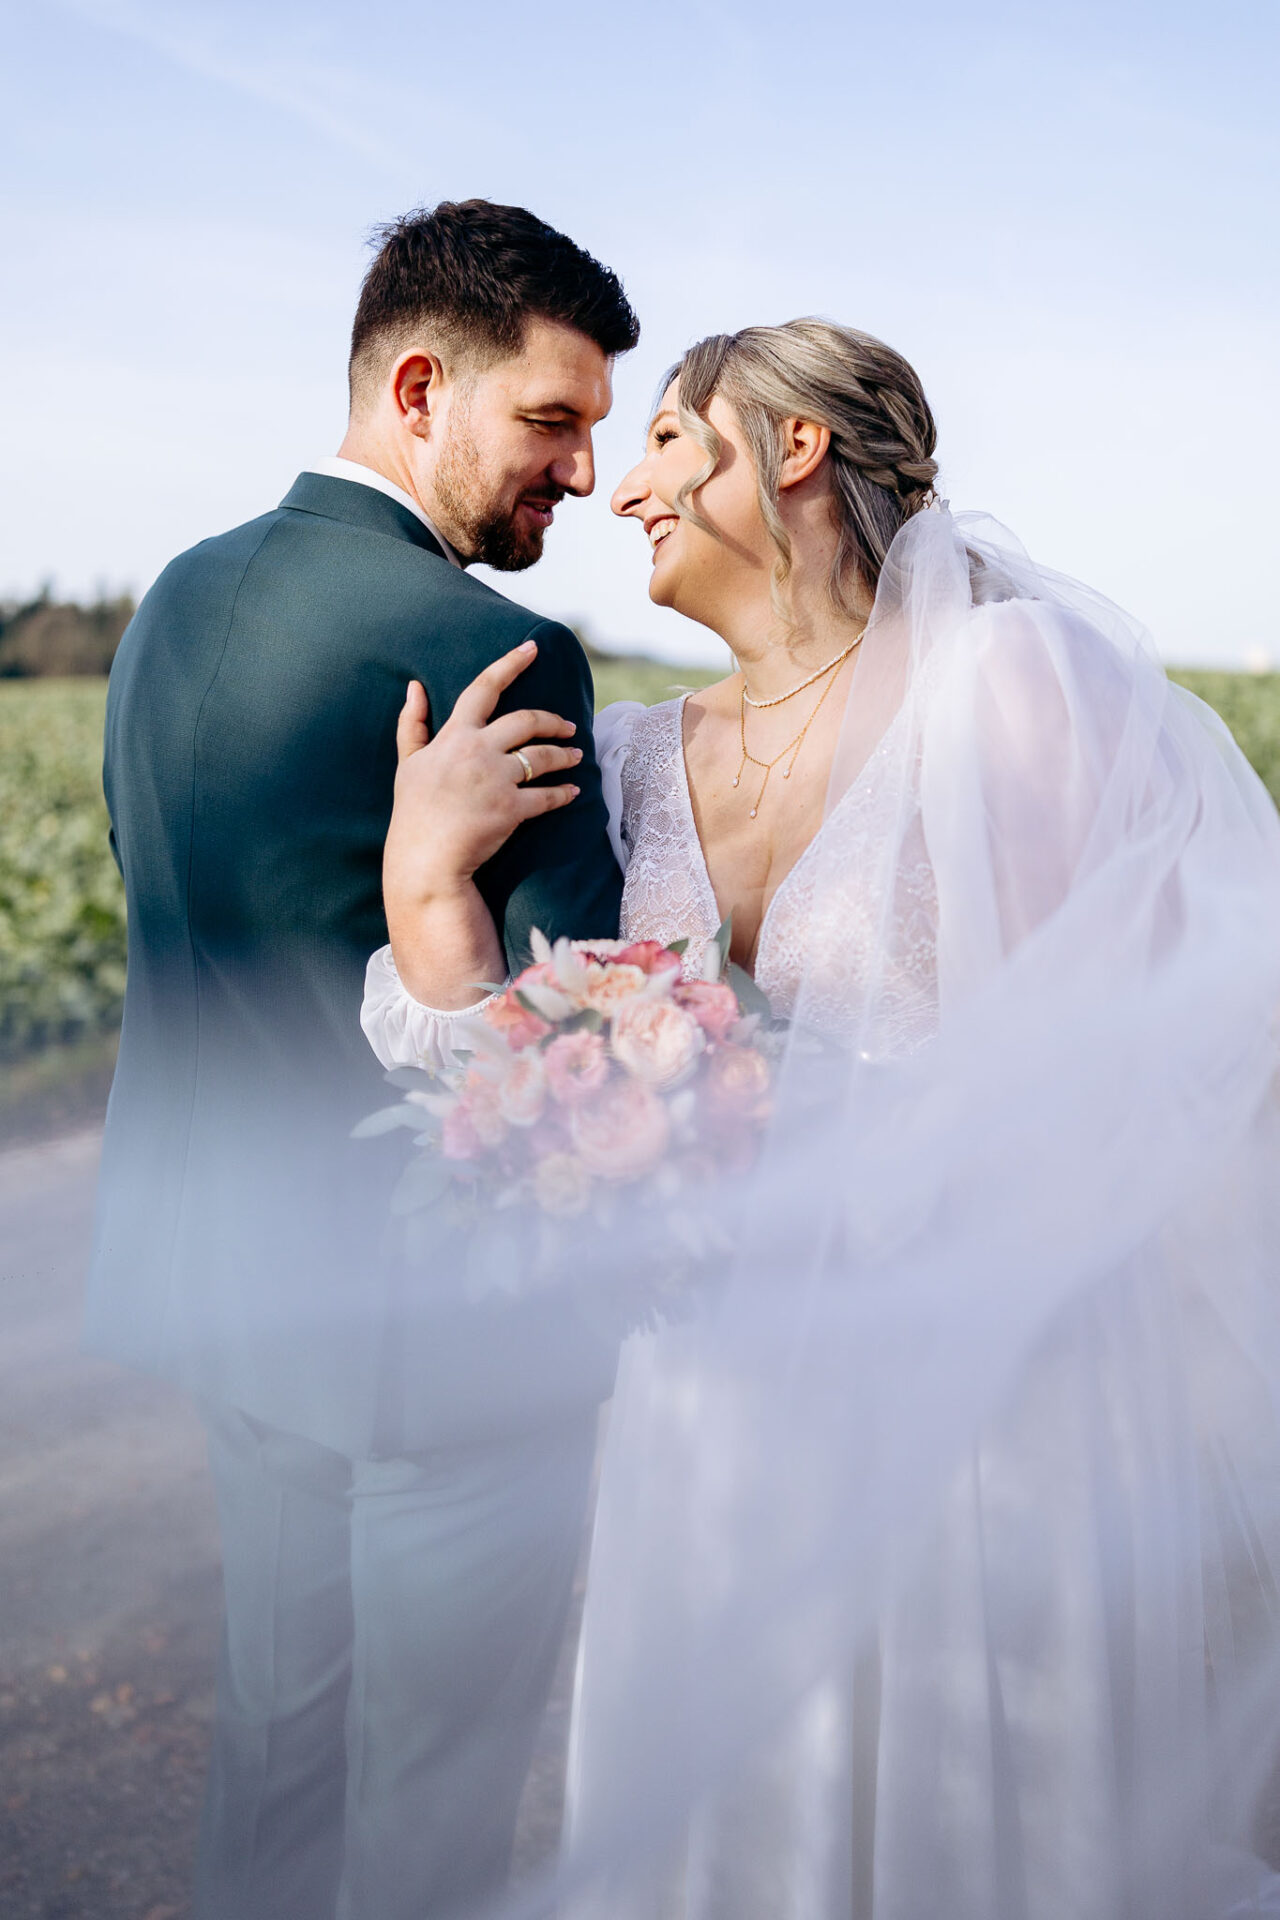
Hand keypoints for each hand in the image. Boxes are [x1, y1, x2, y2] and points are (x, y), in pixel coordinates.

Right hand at [384, 640, 583, 904]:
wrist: (424, 860)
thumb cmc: (414, 813)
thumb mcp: (408, 763)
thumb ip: (412, 724)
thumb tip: (414, 687)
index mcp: (454, 736)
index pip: (483, 688)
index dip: (509, 664)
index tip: (532, 647)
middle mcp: (478, 751)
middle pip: (526, 720)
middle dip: (553, 720)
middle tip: (568, 725)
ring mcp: (497, 779)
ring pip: (543, 756)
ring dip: (565, 754)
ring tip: (576, 756)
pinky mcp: (512, 809)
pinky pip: (548, 796)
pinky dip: (564, 794)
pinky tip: (574, 793)